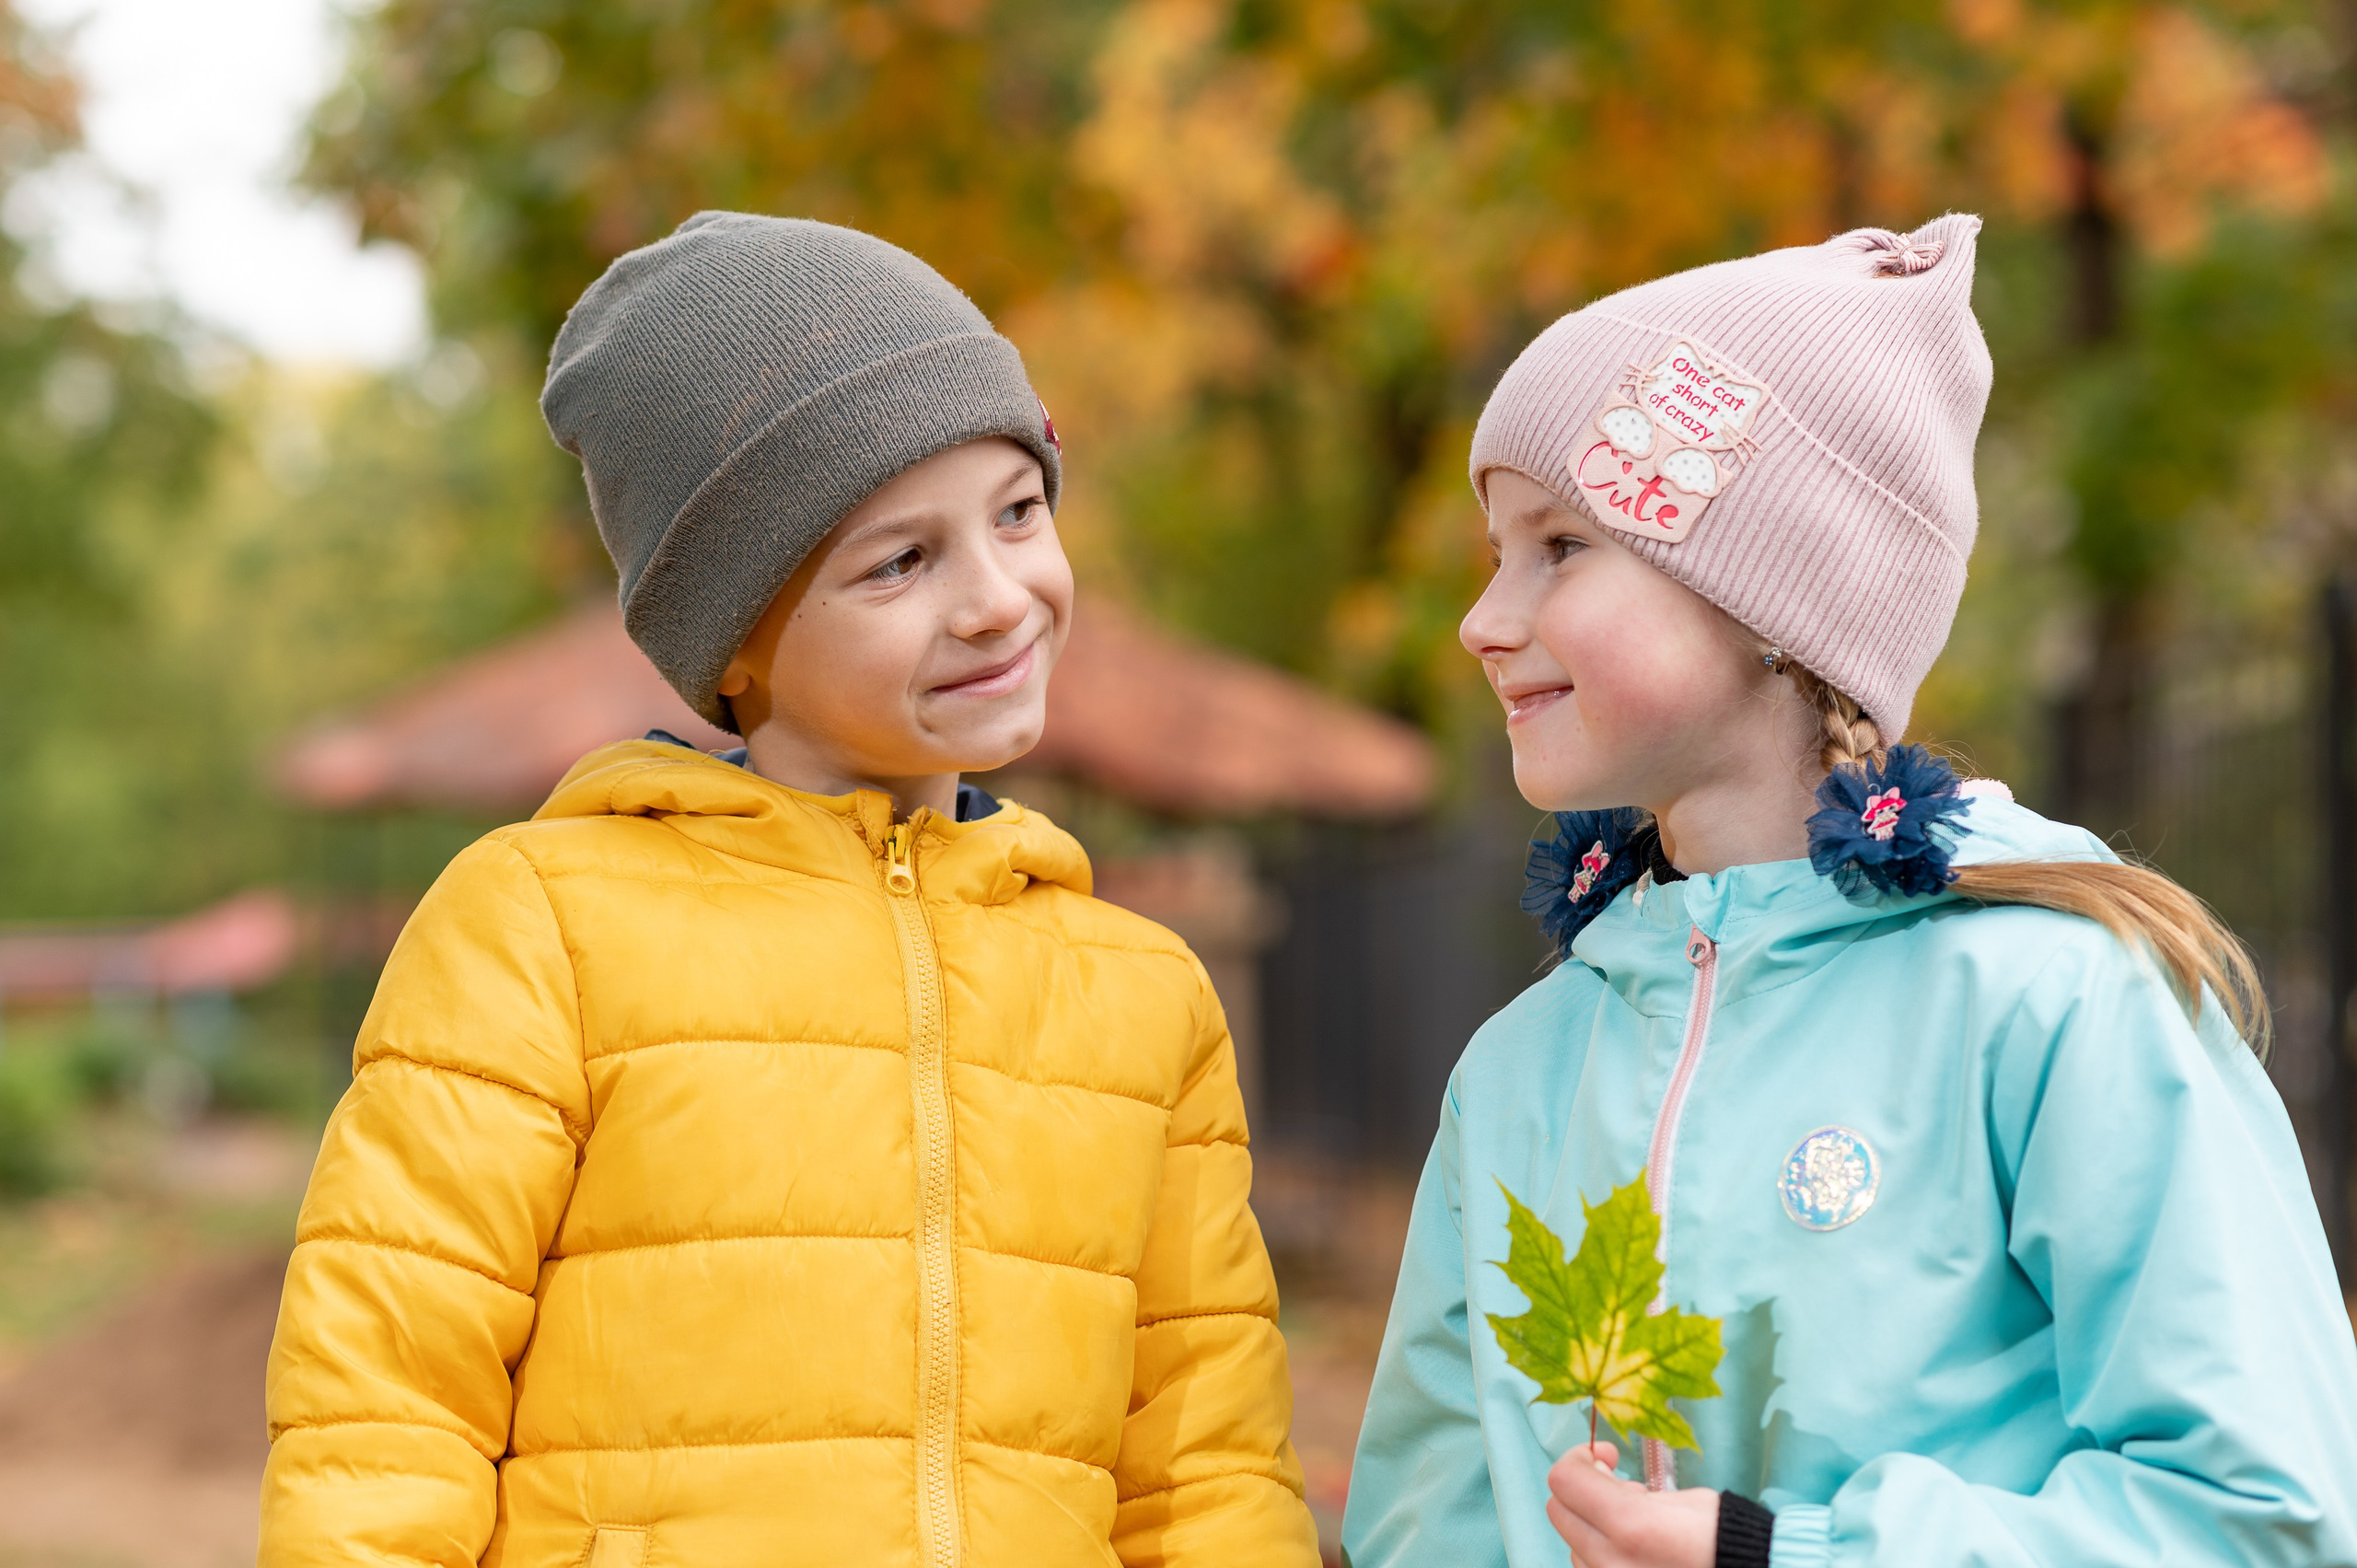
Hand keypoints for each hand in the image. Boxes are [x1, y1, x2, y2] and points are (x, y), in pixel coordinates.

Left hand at [1545, 1442, 1718, 1567]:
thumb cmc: (1723, 1536)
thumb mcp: (1680, 1499)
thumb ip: (1630, 1490)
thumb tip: (1601, 1480)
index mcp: (1629, 1525)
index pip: (1564, 1480)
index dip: (1579, 1458)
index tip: (1606, 1457)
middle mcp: (1609, 1560)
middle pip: (1558, 1511)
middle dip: (1581, 1490)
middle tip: (1618, 1487)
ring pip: (1571, 1544)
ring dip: (1590, 1526)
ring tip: (1633, 1526)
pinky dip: (1601, 1554)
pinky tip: (1634, 1549)